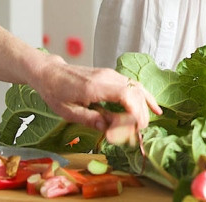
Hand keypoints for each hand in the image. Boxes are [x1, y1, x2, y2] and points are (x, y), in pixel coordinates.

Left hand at [32, 61, 160, 144]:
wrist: (50, 72)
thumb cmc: (55, 92)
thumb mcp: (67, 111)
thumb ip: (90, 119)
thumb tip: (109, 129)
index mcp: (94, 87)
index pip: (125, 96)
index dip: (134, 114)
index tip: (131, 130)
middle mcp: (106, 77)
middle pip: (134, 94)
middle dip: (140, 115)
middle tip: (135, 134)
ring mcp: (111, 74)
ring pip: (137, 88)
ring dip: (144, 108)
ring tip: (143, 126)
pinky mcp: (112, 76)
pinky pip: (133, 85)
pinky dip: (145, 96)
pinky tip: (154, 108)